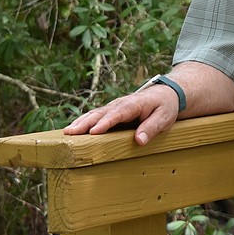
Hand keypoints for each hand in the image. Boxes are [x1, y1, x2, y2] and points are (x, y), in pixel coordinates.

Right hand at [63, 84, 179, 145]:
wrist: (166, 94)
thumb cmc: (165, 106)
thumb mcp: (164, 117)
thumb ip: (152, 127)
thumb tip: (139, 140)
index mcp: (134, 104)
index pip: (118, 114)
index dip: (105, 123)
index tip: (94, 131)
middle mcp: (121, 104)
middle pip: (101, 113)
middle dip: (85, 123)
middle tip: (70, 132)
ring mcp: (114, 107)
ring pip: (95, 114)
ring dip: (80, 122)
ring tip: (67, 132)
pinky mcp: (111, 112)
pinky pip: (96, 116)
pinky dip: (84, 121)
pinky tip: (73, 130)